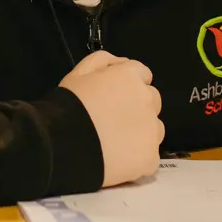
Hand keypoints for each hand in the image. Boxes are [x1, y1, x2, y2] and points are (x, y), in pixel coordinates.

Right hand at [59, 49, 163, 187]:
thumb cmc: (70, 105)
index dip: (128, 85)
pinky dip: (137, 157)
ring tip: (117, 143)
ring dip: (142, 131)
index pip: (143, 74)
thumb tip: (122, 63)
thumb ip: (103, 61)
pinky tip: (118, 160)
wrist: (65, 143)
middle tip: (115, 119)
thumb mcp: (79, 72)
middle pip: (152, 100)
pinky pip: (150, 155)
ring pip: (155, 128)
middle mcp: (148, 100)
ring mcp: (152, 130)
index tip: (115, 96)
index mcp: (131, 76)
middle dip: (138, 106)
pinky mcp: (151, 157)